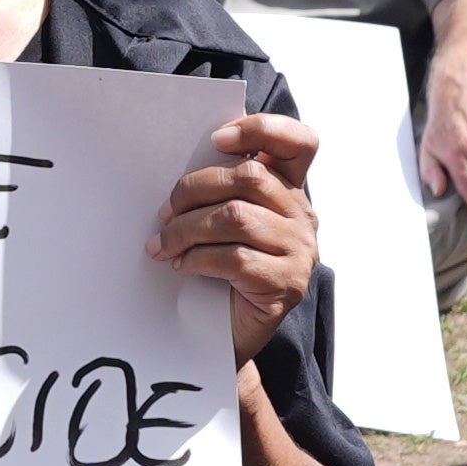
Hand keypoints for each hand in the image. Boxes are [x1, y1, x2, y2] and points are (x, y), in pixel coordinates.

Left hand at [154, 106, 323, 374]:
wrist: (222, 336)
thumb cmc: (217, 270)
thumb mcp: (222, 221)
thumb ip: (219, 190)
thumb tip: (178, 162)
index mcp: (290, 189)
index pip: (298, 141)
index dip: (261, 129)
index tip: (216, 140)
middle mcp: (303, 216)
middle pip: (250, 176)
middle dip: (194, 190)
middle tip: (164, 213)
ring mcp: (300, 251)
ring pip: (237, 218)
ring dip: (187, 230)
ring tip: (163, 245)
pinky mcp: (288, 285)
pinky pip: (236, 258)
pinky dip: (199, 259)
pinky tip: (182, 266)